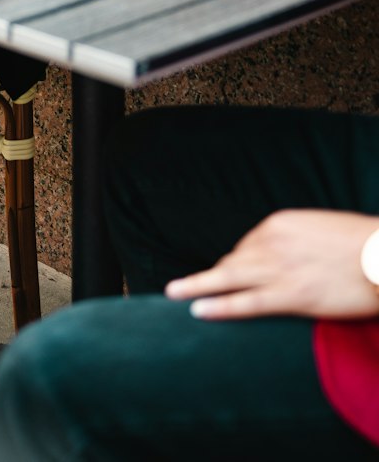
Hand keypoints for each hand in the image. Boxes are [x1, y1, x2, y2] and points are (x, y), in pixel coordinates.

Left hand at [164, 210, 378, 320]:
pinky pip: (245, 302)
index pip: (246, 246)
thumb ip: (297, 240)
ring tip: (174, 293)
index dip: (237, 264)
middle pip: (232, 261)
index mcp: (278, 224)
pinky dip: (218, 305)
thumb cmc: (361, 244)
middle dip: (212, 276)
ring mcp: (278, 270)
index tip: (230, 273)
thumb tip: (289, 254)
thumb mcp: (320, 228)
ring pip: (227, 279)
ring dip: (198, 286)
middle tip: (187, 285)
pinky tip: (198, 309)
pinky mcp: (291, 296)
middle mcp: (271, 243)